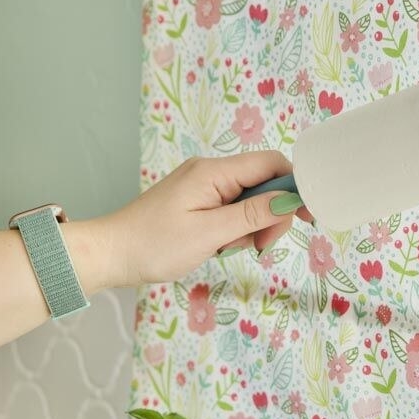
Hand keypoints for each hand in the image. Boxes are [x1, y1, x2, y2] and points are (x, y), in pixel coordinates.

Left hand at [94, 152, 309, 286]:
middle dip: (271, 214)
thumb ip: (252, 215)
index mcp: (214, 172)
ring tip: (232, 248)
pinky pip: (232, 210)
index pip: (271, 163)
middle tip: (259, 246)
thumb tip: (290, 199)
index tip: (307, 216)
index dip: (295, 186)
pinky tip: (222, 245)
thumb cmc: (154, 245)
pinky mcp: (198, 201)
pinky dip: (236, 229)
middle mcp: (211, 172)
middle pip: (264, 182)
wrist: (111, 255)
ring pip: (250, 199)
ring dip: (253, 226)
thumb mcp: (209, 233)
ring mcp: (203, 186)